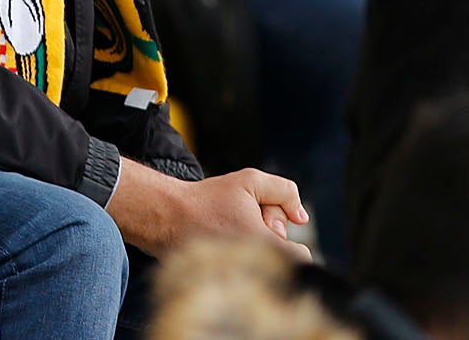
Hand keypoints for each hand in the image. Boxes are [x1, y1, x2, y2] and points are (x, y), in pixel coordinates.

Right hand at [107, 161, 311, 261]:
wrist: (167, 217)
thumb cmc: (208, 200)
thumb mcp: (250, 180)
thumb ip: (285, 191)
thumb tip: (301, 217)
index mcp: (265, 245)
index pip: (300, 258)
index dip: (290, 241)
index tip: (272, 228)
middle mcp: (253, 269)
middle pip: (279, 260)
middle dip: (268, 241)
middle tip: (244, 223)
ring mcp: (237, 281)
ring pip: (261, 269)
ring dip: (253, 253)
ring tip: (231, 236)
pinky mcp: (222, 286)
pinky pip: (244, 279)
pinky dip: (238, 264)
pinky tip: (221, 246)